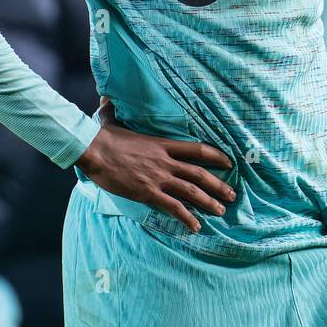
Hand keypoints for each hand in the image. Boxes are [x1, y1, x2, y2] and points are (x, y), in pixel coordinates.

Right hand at [75, 96, 236, 232]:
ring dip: (209, 202)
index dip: (216, 156)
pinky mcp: (148, 193)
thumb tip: (106, 99)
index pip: (197, 149)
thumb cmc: (103, 137)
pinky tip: (195, 227)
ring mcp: (158, 177)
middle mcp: (165, 161)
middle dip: (219, 185)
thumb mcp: (113, 121)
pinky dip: (187, 218)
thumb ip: (114, 111)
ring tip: (221, 211)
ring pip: (192, 191)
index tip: (229, 163)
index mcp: (162, 144)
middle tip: (232, 195)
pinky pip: (173, 207)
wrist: (93, 150)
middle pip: (200, 173)